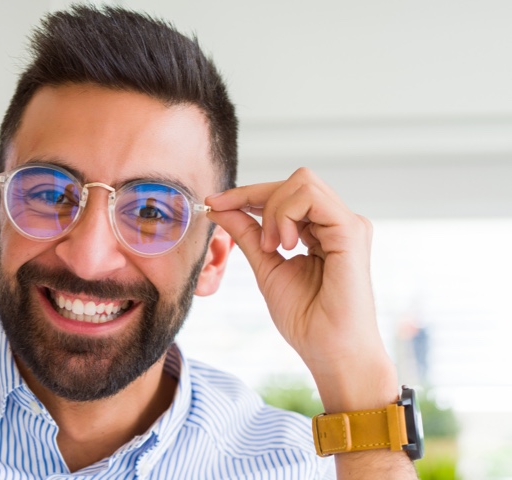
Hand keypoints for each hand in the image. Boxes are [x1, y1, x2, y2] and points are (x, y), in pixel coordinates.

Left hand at [206, 168, 397, 411]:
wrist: (330, 351)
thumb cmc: (306, 318)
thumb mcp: (266, 266)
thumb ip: (247, 234)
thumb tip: (219, 208)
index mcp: (320, 230)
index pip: (284, 193)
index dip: (246, 193)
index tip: (213, 203)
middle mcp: (336, 222)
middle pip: (293, 181)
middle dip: (256, 197)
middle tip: (252, 238)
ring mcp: (347, 223)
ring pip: (301, 182)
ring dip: (273, 210)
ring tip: (272, 247)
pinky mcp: (351, 230)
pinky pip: (310, 197)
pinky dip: (286, 215)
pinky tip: (283, 245)